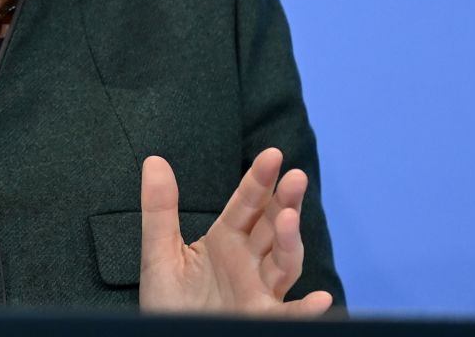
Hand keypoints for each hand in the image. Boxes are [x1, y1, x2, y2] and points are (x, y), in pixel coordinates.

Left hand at [139, 148, 332, 315]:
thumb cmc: (169, 303)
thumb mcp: (160, 254)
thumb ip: (160, 210)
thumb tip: (154, 161)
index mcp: (227, 240)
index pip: (247, 204)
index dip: (259, 180)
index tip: (272, 155)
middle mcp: (249, 262)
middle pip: (273, 226)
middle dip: (285, 201)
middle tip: (295, 177)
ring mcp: (259, 291)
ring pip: (284, 263)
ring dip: (289, 241)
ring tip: (288, 219)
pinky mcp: (260, 319)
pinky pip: (286, 315)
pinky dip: (304, 310)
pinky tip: (320, 299)